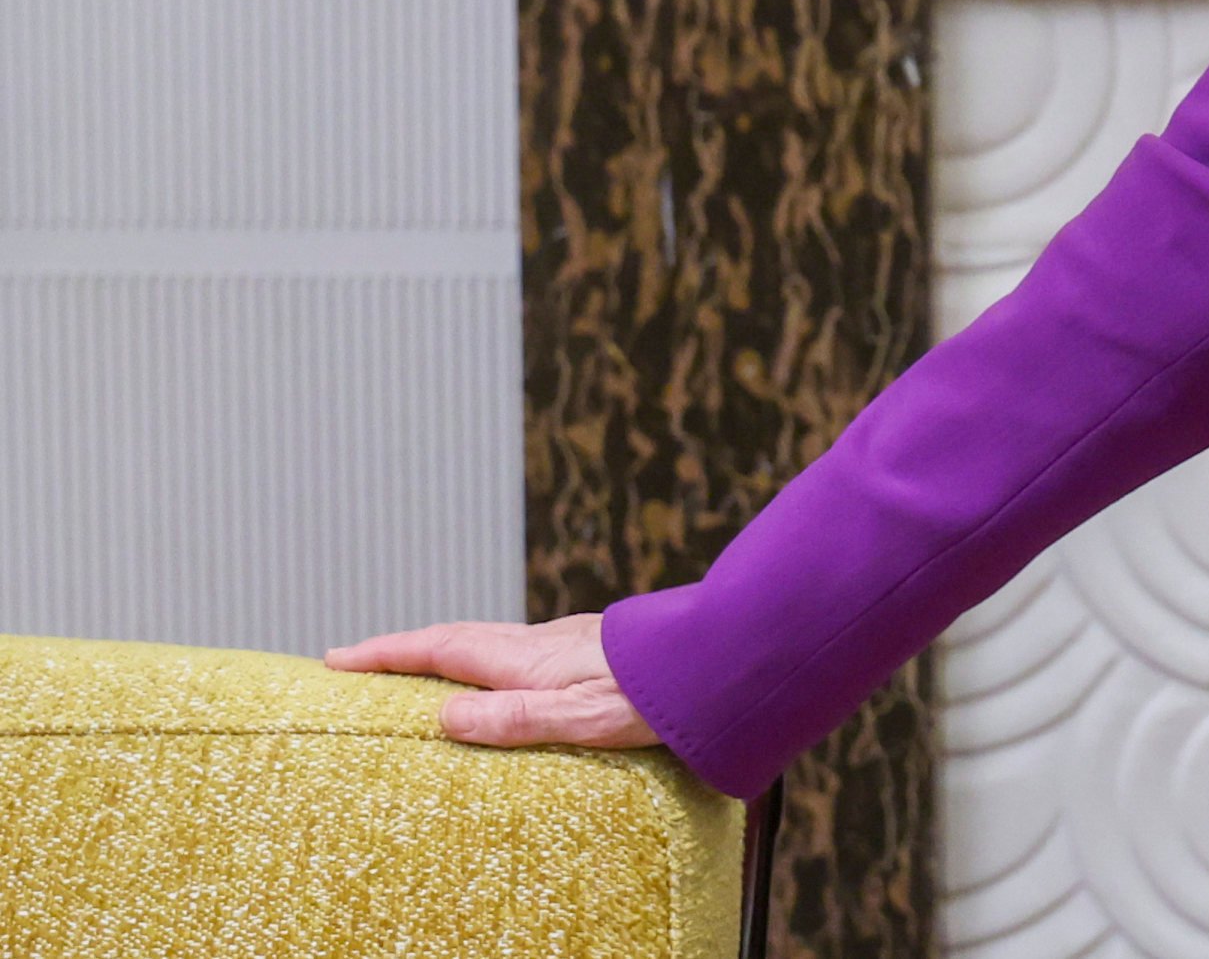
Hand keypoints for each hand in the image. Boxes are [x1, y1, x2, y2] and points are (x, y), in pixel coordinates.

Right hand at [325, 612, 663, 751]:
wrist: (724, 659)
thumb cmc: (657, 696)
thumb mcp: (581, 718)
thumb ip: (514, 718)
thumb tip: (442, 715)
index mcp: (529, 659)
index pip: (441, 650)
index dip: (386, 654)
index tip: (336, 657)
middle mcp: (543, 642)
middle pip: (457, 638)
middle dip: (401, 648)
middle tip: (354, 659)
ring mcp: (569, 640)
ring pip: (489, 639)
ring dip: (442, 649)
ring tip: (411, 666)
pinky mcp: (592, 647)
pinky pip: (517, 646)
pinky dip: (483, 653)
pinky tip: (497, 671)